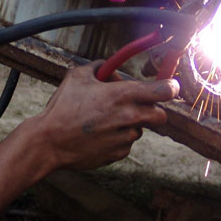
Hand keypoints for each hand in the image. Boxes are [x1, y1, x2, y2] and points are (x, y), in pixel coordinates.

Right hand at [33, 61, 178, 170]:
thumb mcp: (77, 76)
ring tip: (104, 120)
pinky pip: (126, 143)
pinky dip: (117, 138)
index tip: (170, 86)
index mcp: (122, 95)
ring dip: (129, 123)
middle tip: (136, 105)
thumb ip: (98, 67)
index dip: (171, 87)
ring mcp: (125, 138)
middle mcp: (129, 117)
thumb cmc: (63, 107)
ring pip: (140, 129)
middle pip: (160, 114)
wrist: (49, 142)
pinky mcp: (119, 153)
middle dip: (152, 109)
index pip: (164, 91)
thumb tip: (109, 68)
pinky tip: (98, 134)